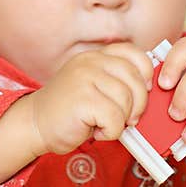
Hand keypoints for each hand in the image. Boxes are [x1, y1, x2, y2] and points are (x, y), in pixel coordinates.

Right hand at [25, 43, 154, 155]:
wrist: (34, 124)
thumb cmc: (70, 111)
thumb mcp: (94, 86)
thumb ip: (117, 81)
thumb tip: (151, 89)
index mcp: (96, 56)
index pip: (135, 54)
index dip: (145, 75)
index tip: (140, 92)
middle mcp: (91, 62)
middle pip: (136, 79)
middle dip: (138, 105)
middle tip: (126, 118)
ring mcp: (85, 78)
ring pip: (127, 100)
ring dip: (121, 121)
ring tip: (103, 124)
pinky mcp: (82, 99)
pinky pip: (115, 118)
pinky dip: (111, 132)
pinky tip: (95, 131)